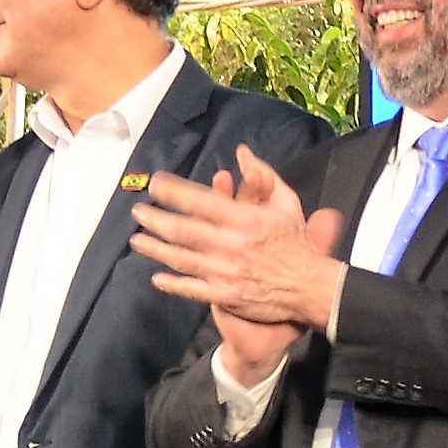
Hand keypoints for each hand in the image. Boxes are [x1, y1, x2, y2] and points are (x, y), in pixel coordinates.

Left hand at [133, 149, 351, 362]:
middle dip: (156, 219)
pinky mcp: (225, 295)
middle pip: (183, 230)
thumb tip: (243, 152)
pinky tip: (157, 278)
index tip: (156, 184)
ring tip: (137, 240)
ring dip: (156, 249)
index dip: (173, 192)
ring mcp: (225, 272)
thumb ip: (264, 175)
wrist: (310, 287)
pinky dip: (173, 284)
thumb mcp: (286, 203)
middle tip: (138, 211)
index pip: (200, 201)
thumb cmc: (297, 243)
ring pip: (181, 259)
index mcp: (244, 220)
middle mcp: (230, 245)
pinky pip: (192, 289)